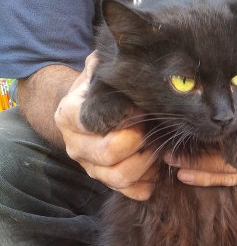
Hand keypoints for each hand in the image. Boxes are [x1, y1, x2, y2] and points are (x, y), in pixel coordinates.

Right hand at [54, 52, 157, 199]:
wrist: (89, 112)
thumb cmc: (101, 89)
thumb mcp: (99, 71)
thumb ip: (109, 64)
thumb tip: (134, 52)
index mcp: (69, 116)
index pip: (93, 123)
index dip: (124, 118)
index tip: (140, 108)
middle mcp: (76, 147)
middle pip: (110, 154)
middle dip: (139, 141)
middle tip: (152, 127)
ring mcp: (92, 169)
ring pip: (121, 178)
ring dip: (147, 163)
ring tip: (157, 146)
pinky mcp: (109, 184)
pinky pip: (134, 193)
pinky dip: (149, 182)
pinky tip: (156, 166)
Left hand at [165, 60, 236, 185]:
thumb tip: (228, 37)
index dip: (216, 123)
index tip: (187, 121)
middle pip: (234, 147)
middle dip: (200, 151)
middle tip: (169, 149)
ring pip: (232, 167)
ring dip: (200, 167)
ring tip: (172, 162)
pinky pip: (236, 178)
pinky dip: (210, 178)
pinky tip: (186, 176)